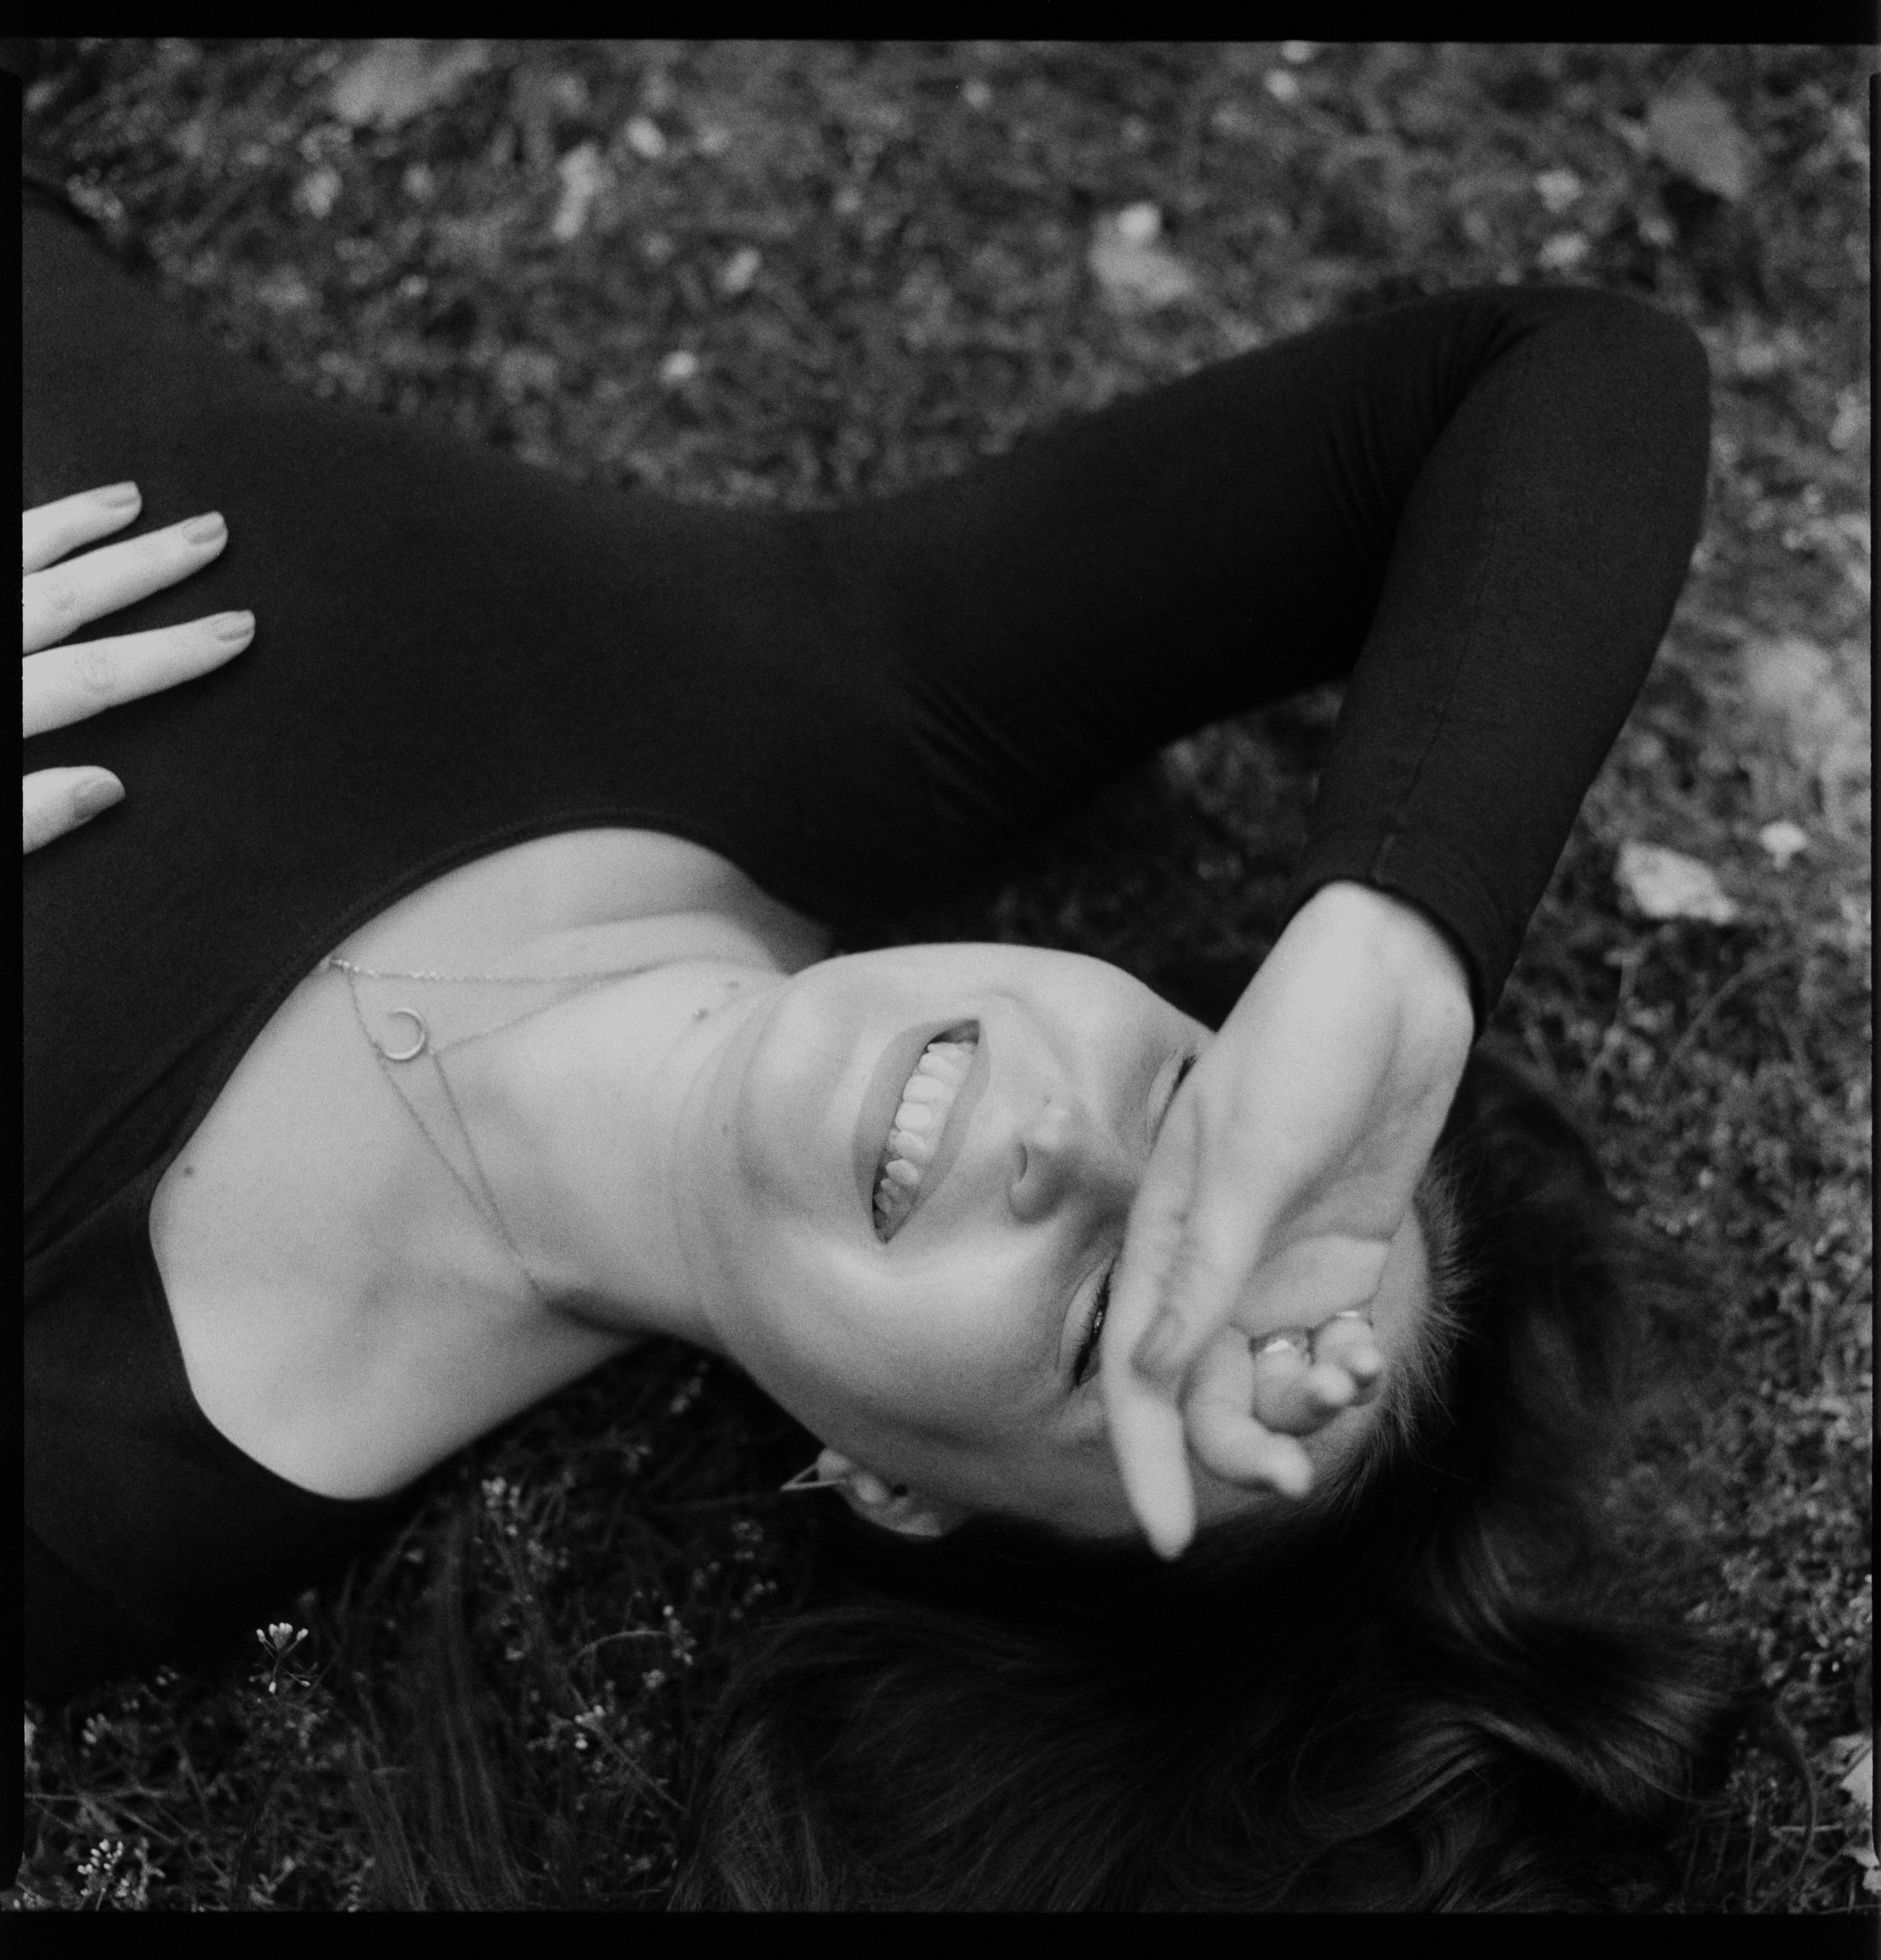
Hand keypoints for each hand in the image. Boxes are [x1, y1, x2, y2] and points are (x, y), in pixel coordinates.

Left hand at [24, 483, 252, 851]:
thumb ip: (26, 819)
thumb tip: (110, 786)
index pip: (92, 677)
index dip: (171, 653)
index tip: (239, 628)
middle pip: (60, 600)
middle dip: (143, 565)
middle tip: (210, 531)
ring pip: (14, 561)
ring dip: (72, 525)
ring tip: (128, 497)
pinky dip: (19, 530)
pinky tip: (39, 520)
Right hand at [1100, 881, 1473, 1556]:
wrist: (1389, 980)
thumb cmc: (1300, 1046)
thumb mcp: (1248, 1159)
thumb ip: (1206, 1269)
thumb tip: (1155, 1376)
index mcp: (1160, 1236)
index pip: (1138, 1375)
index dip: (1147, 1462)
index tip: (1166, 1544)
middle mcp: (1212, 1264)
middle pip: (1207, 1396)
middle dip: (1242, 1446)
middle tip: (1291, 1477)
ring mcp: (1278, 1264)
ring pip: (1273, 1380)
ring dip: (1305, 1404)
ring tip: (1347, 1378)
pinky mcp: (1341, 1258)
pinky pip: (1332, 1345)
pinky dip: (1348, 1366)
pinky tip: (1366, 1350)